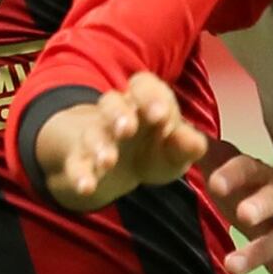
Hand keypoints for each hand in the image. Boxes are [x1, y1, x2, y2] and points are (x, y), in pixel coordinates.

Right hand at [36, 72, 208, 210]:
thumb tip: (197, 145)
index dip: (151, 97)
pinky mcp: (79, 161)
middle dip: (119, 115)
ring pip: (93, 133)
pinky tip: (86, 187)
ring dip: (99, 146)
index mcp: (144, 104)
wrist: (112, 166)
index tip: (161, 116)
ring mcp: (95, 137)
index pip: (144, 86)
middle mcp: (116, 115)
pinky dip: (79, 176)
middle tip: (128, 130)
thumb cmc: (152, 149)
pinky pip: (75, 165)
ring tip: (108, 162)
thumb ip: (185, 146)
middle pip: (111, 103)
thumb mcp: (173, 150)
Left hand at [199, 145, 272, 273]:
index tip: (214, 182)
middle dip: (261, 208)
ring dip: (261, 254)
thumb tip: (177, 130)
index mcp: (263, 177)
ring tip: (232, 267)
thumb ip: (202, 150)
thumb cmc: (244, 187)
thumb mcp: (223, 166)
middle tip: (242, 216)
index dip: (236, 174)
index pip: (252, 169)